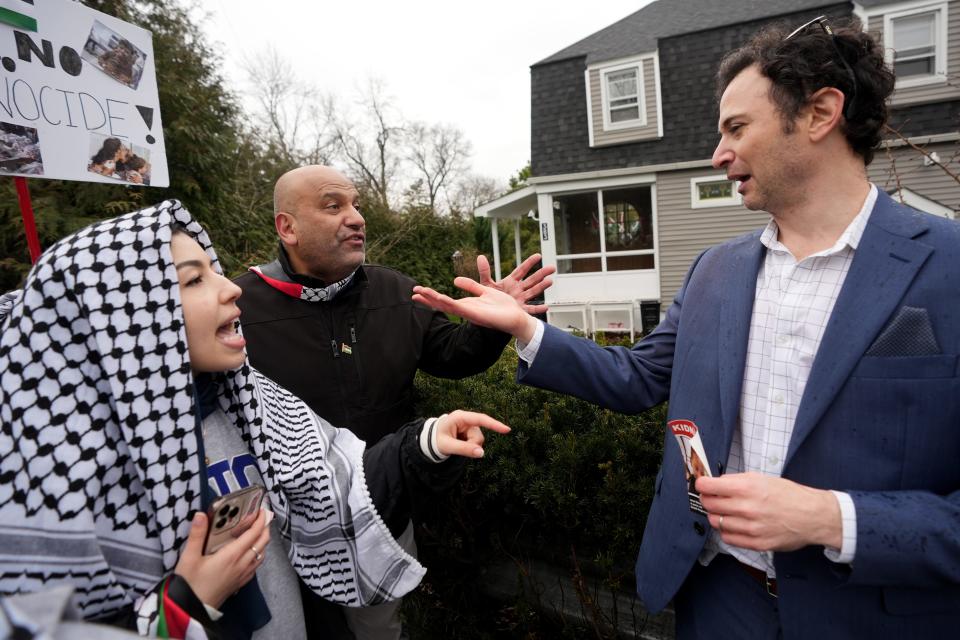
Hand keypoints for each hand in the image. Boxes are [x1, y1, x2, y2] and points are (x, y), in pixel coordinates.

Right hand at [174, 509, 271, 608]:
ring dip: (263, 541)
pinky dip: (258, 554)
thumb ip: (196, 535)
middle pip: (262, 542)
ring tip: (258, 531)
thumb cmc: (190, 585)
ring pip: (261, 554)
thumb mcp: (189, 558)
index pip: (253, 533)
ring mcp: (242, 575)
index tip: (261, 509)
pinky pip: (256, 565)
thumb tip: (201, 515)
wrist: (191, 610)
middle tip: (261, 516)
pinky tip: (251, 553)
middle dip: (265, 527)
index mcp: (231, 555)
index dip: (260, 519)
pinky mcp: (240, 583)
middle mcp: (241, 564)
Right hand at [412, 278, 537, 342]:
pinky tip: (441, 299)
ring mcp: (470, 314)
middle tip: (413, 292)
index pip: (445, 300)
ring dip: (434, 300)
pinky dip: (450, 304)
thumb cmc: (503, 306)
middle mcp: (465, 310)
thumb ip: (471, 285)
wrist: (517, 316)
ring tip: (421, 294)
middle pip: (442, 304)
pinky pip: (461, 309)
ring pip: (448, 306)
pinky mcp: (477, 316)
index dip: (431, 295)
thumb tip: (455, 279)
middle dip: (428, 298)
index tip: (418, 290)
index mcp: (467, 305)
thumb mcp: (485, 290)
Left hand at [435, 410, 510, 457]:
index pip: (480, 419)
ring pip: (479, 440)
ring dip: (471, 447)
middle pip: (479, 435)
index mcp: (459, 417)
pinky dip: (470, 447)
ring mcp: (469, 426)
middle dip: (472, 446)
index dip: (494, 424)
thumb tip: (482, 453)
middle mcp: (466, 419)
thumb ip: (464, 449)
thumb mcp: (448, 446)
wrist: (432, 439)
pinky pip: (476, 442)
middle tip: (457, 449)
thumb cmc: (437, 439)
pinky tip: (461, 444)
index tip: (507, 430)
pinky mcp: (471, 431)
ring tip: (457, 445)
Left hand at [477, 253, 554, 314]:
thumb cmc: (488, 298)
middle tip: (552, 268)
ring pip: (534, 292)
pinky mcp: (521, 310)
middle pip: (531, 280)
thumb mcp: (486, 284)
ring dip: (542, 287)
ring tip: (550, 281)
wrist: (489, 312)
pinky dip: (538, 309)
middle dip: (541, 274)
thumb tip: (480, 257)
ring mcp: (521, 299)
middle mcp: (518, 289)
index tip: (538, 256)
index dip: (529, 263)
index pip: (521, 270)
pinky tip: (546, 306)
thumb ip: (484, 271)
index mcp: (511, 282)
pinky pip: (531, 309)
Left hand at [696, 473, 841, 551]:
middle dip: (708, 499)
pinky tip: (735, 524)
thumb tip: (713, 483)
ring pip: (716, 522)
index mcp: (748, 488)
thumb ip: (736, 481)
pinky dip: (727, 531)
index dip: (701, 485)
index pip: (709, 486)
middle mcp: (747, 508)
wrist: (813, 516)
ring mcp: (751, 528)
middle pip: (709, 504)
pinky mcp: (757, 544)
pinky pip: (728, 538)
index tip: (701, 485)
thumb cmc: (788, 495)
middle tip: (713, 498)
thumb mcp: (762, 478)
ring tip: (727, 512)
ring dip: (717, 516)